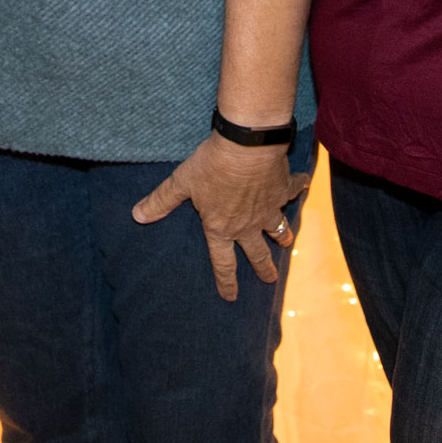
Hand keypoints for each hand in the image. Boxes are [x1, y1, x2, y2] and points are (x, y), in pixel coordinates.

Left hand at [132, 133, 311, 301]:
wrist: (247, 146)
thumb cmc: (212, 165)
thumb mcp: (181, 183)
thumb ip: (161, 201)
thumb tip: (137, 216)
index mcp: (221, 227)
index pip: (222, 262)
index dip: (225, 281)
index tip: (230, 296)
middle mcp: (247, 224)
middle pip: (257, 253)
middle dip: (263, 269)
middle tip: (270, 280)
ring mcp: (267, 208)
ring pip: (278, 229)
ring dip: (282, 236)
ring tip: (286, 242)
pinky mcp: (282, 188)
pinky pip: (293, 190)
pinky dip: (299, 187)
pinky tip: (304, 184)